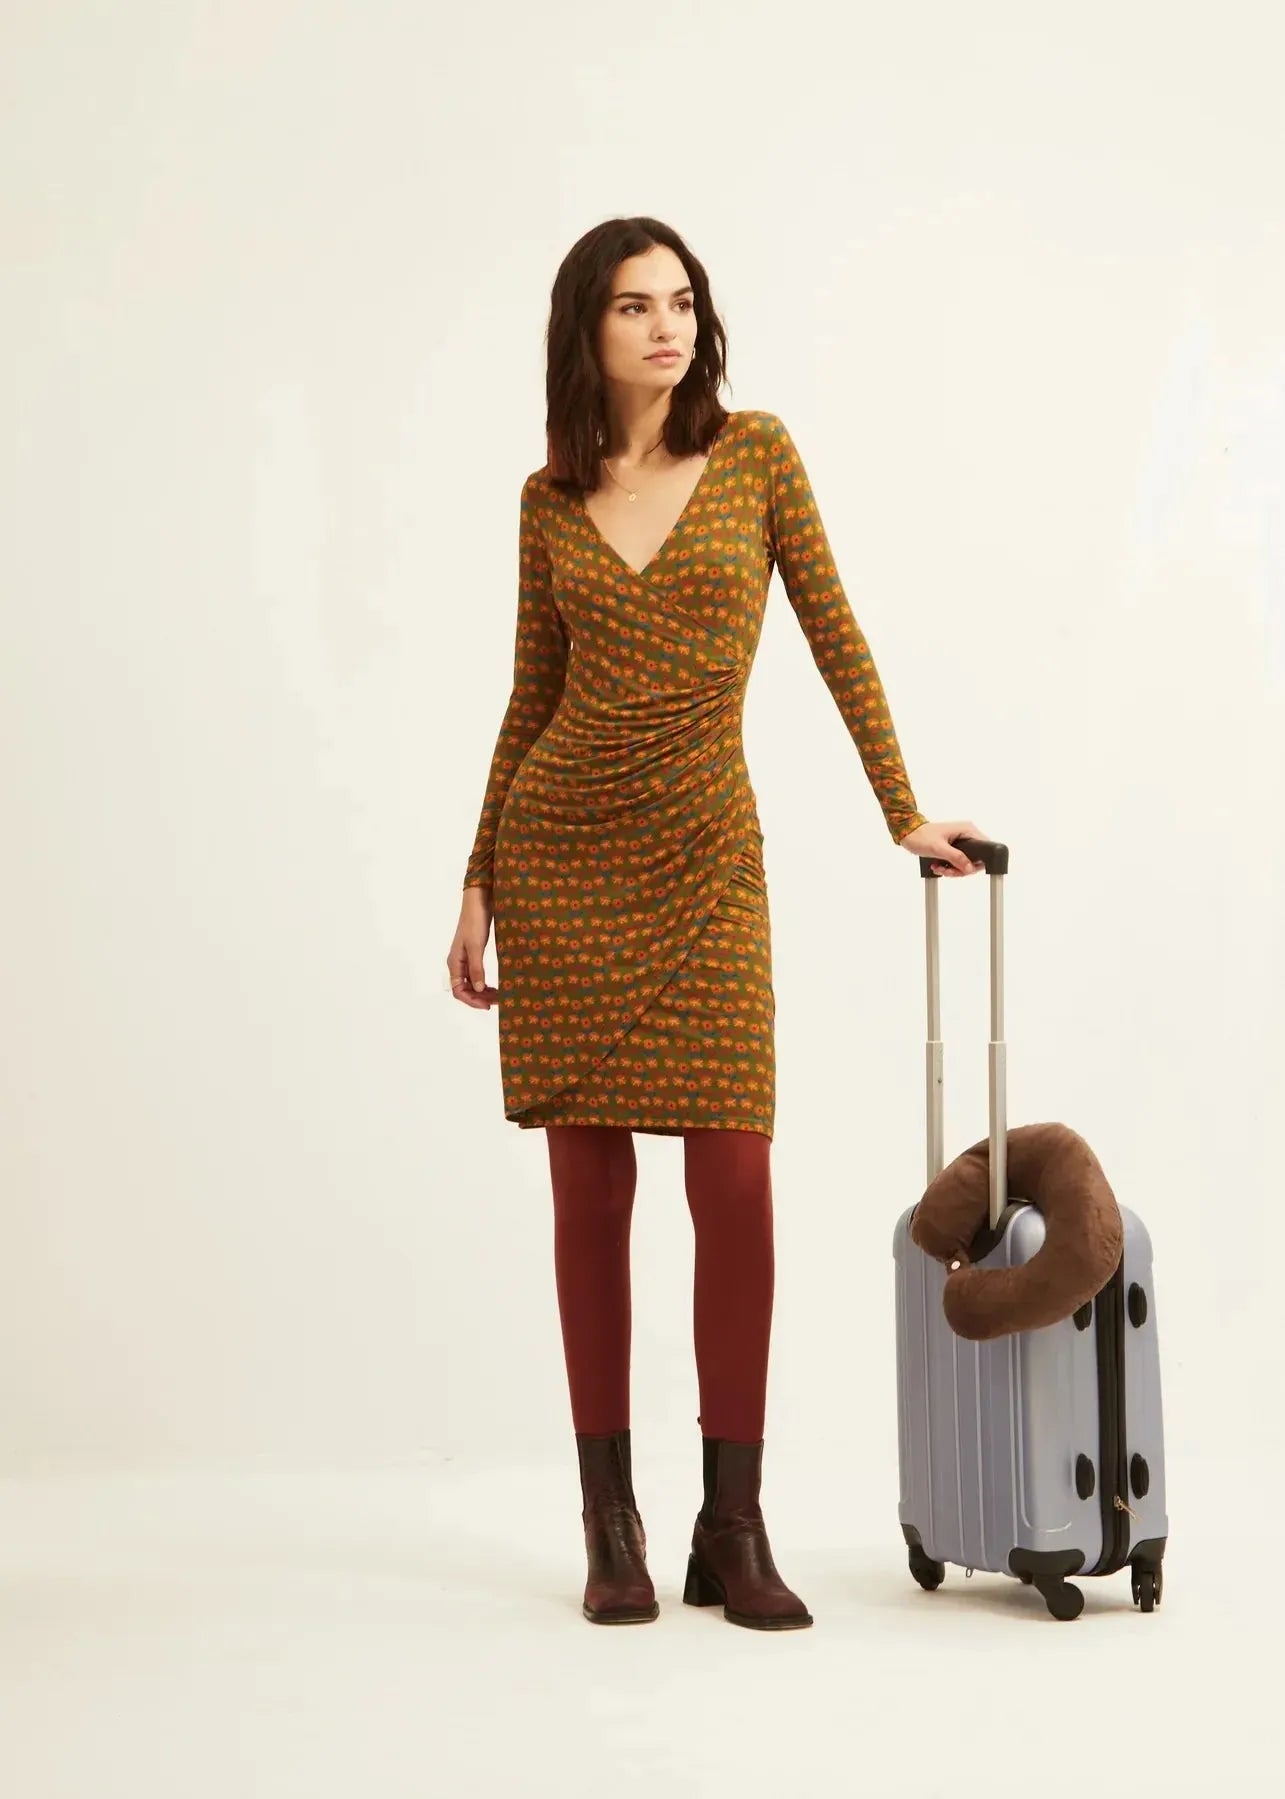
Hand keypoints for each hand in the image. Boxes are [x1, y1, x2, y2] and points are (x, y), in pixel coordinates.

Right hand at [448, 887, 499, 1008]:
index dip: (472, 1001)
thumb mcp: (476, 946)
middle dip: (480, 998)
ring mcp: (466, 959)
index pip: (459, 991)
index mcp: (454, 962)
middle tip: (499, 1001)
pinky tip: (496, 985)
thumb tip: (478, 990)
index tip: (488, 1005)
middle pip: (466, 989)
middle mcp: (458, 963)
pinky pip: (477, 975)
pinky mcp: (474, 954)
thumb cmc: (475, 921)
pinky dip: (485, 983)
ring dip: (483, 992)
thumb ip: (476, 968)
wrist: (479, 901)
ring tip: (499, 996)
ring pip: (472, 983)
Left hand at [898, 819, 988, 876]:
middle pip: (975, 860)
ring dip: (952, 870)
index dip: (977, 862)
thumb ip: (956, 857)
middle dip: (960, 869)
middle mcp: (966, 835)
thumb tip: (970, 868)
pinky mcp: (954, 849)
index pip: (984, 848)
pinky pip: (957, 863)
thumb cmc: (920, 835)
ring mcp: (961, 843)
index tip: (964, 868)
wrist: (907, 834)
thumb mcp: (938, 848)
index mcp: (967, 830)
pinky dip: (948, 868)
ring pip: (965, 864)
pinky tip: (938, 866)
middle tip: (947, 870)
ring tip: (939, 868)